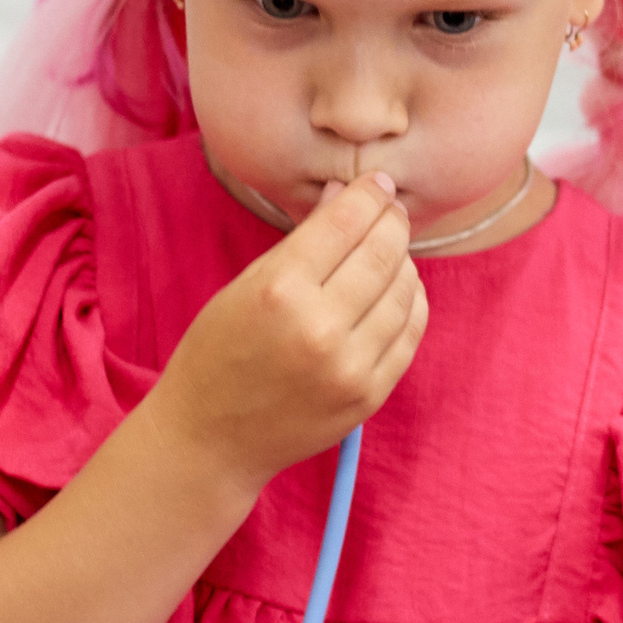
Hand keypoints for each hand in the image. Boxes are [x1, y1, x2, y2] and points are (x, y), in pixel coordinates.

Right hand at [154, 175, 426, 497]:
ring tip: (390, 251)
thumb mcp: (244, 287)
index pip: (346, 223)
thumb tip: (347, 194)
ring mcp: (350, 367)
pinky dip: (411, 303)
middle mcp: (319, 329)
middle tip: (391, 211)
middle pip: (384, 252)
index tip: (379, 184)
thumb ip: (301, 242)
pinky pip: (410, 333)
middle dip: (393, 221)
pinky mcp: (369, 395)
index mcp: (279, 292)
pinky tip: (398, 290)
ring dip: (404, 261)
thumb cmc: (218, 354)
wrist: (211, 438)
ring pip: (405, 291)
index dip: (370, 194)